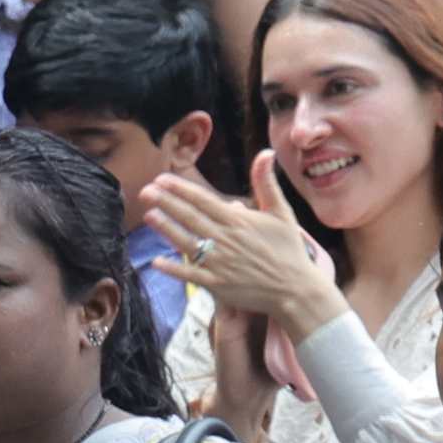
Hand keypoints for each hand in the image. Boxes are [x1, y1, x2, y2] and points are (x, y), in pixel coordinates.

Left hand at [141, 153, 347, 332]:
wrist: (297, 290)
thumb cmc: (289, 250)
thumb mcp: (282, 213)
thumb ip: (267, 183)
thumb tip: (265, 152)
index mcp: (239, 221)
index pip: (203, 200)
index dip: (181, 189)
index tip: (162, 179)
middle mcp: (226, 240)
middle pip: (190, 217)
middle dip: (166, 202)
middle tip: (145, 191)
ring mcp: (220, 263)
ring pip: (186, 242)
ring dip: (166, 228)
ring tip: (149, 215)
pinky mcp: (218, 285)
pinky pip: (191, 275)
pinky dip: (174, 268)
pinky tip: (157, 261)